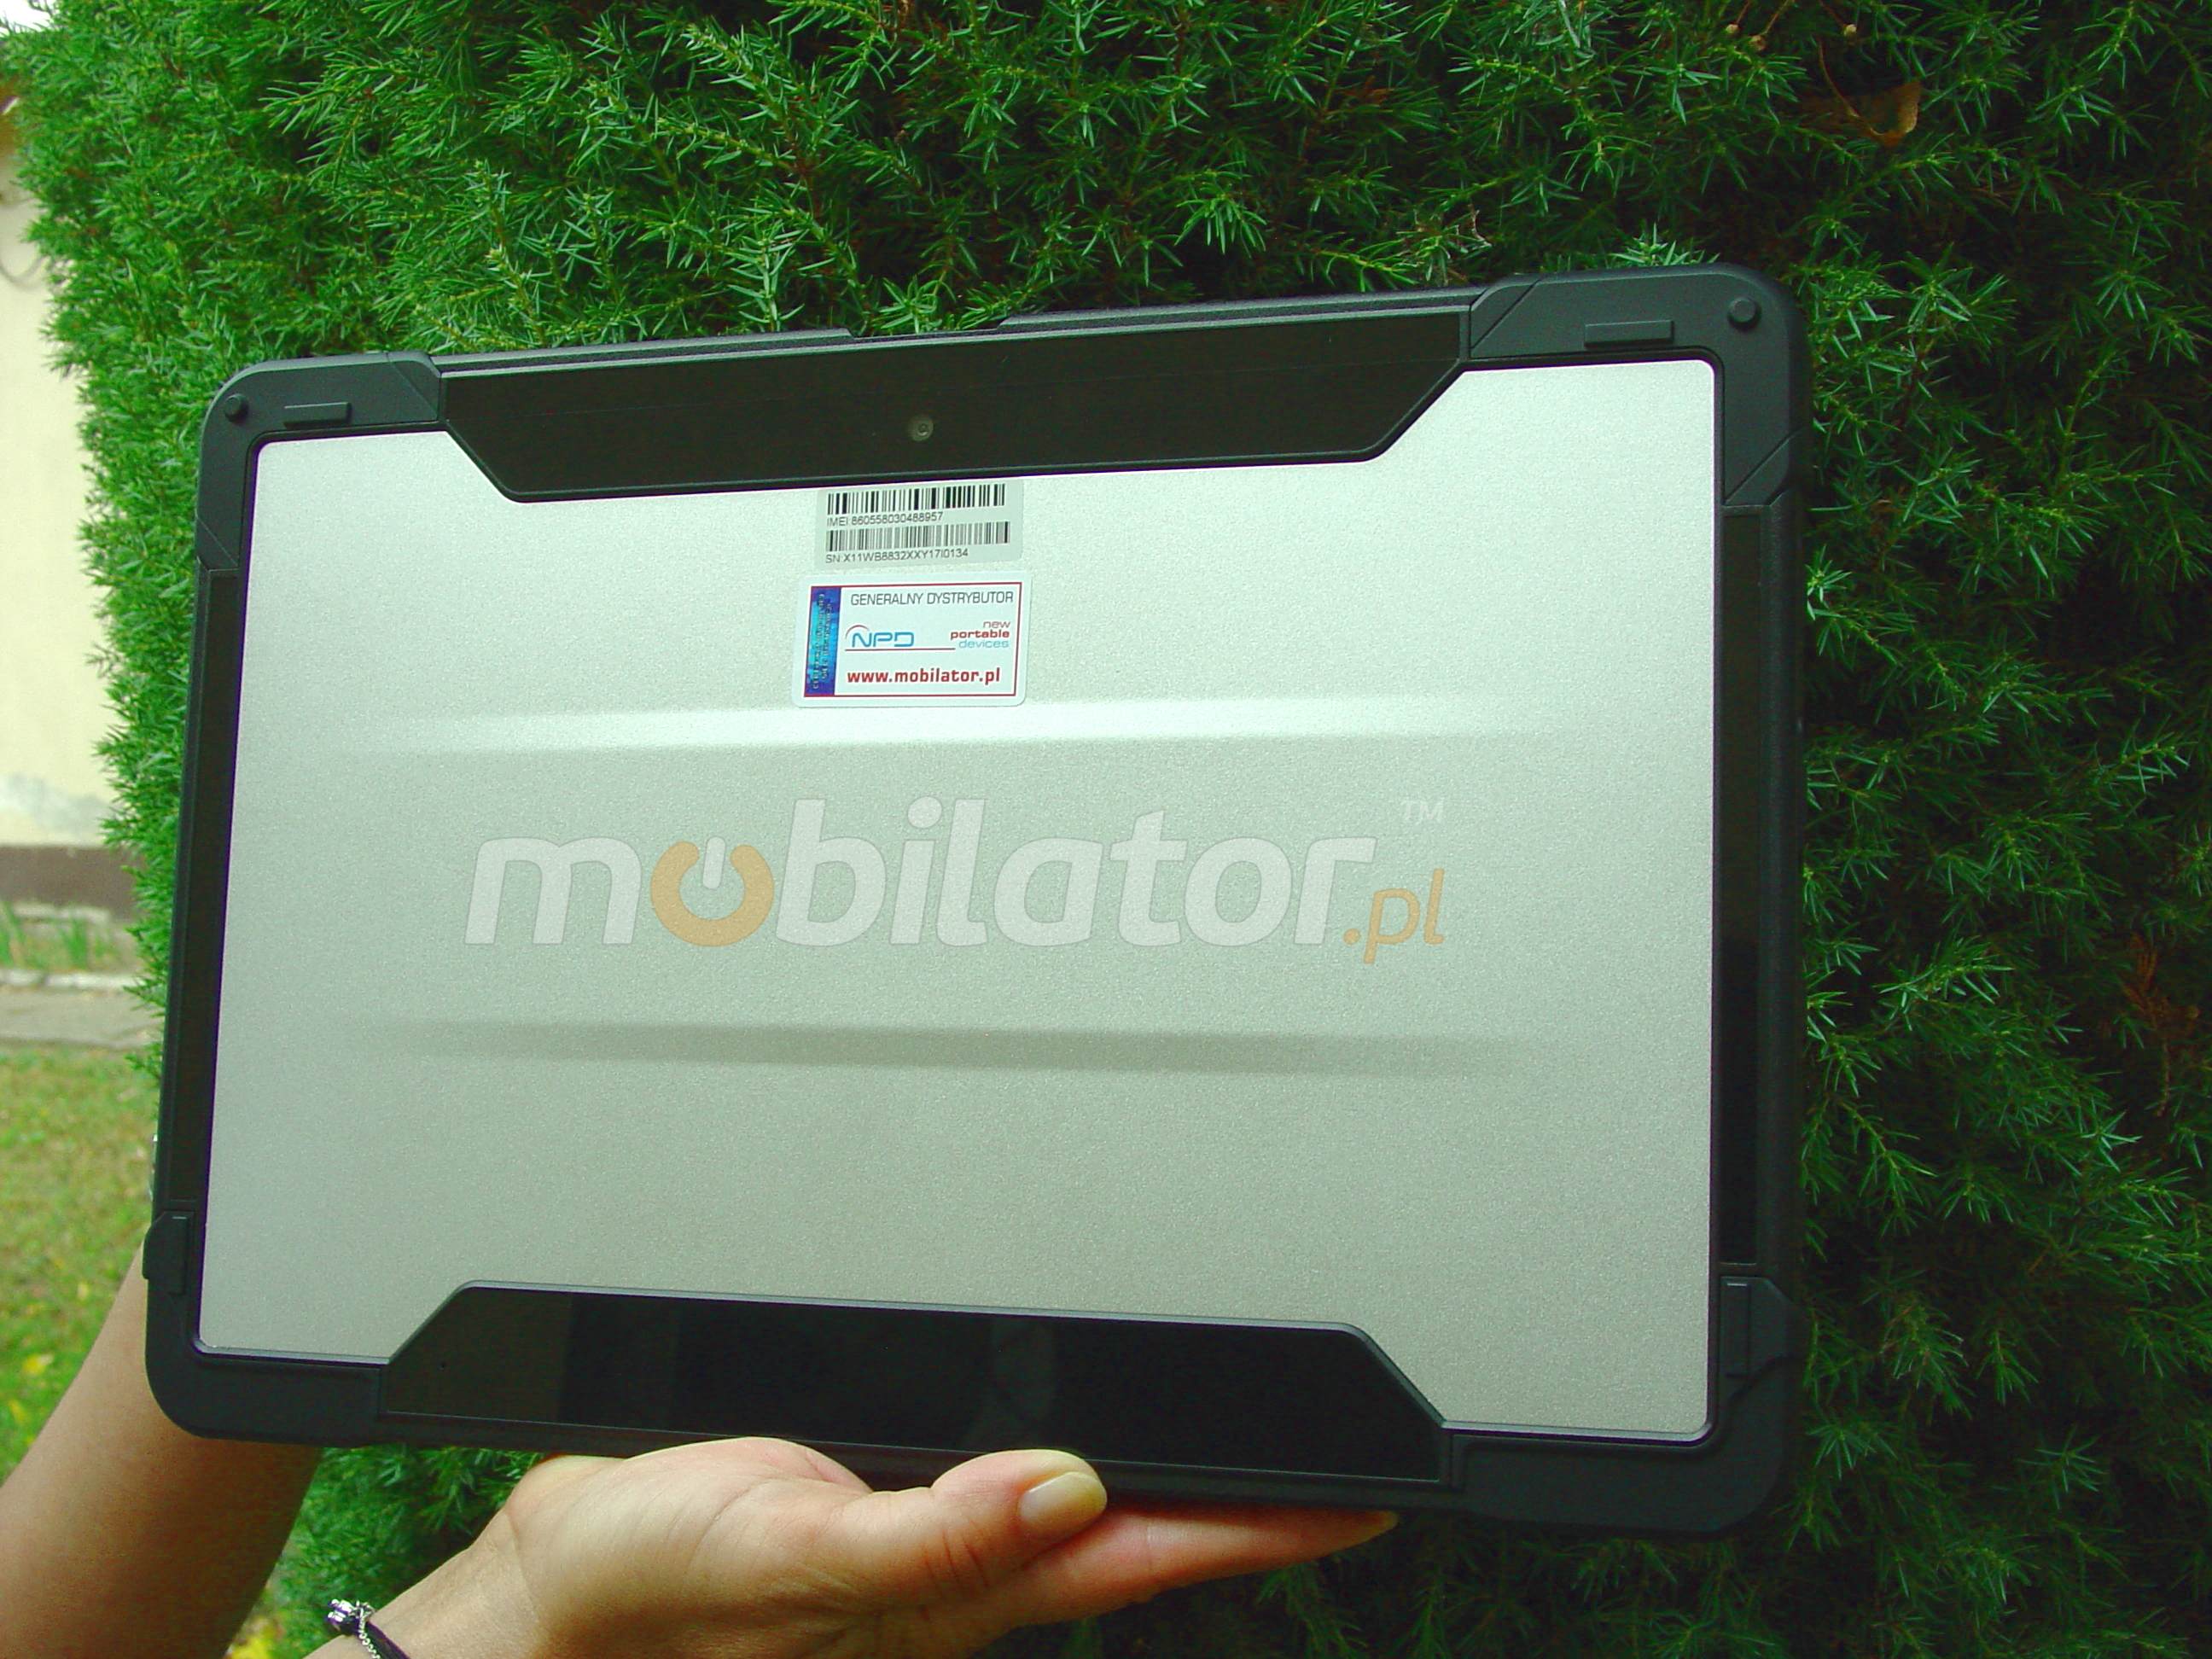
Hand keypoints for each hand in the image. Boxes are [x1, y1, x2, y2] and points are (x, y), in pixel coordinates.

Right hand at [351, 1439, 1395, 1658]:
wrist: (560, 1588)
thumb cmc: (655, 1591)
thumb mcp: (792, 1551)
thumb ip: (931, 1532)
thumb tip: (1067, 1486)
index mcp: (959, 1587)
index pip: (1151, 1551)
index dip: (1263, 1528)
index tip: (1365, 1497)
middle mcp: (962, 1568)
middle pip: (1140, 1532)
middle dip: (1243, 1505)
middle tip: (1341, 1468)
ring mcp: (924, 1539)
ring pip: (1084, 1506)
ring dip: (1168, 1480)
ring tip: (1250, 1452)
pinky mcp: (878, 1501)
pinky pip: (1004, 1476)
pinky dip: (1066, 1450)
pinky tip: (1079, 1436)